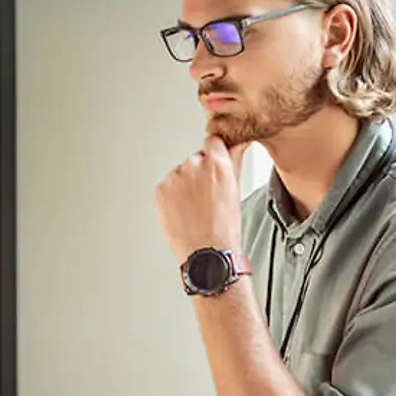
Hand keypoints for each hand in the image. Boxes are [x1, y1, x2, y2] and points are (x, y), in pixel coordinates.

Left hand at [155, 134, 244, 264]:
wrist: (207, 253)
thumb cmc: (224, 228)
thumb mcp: (235, 190)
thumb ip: (232, 163)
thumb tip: (235, 146)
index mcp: (217, 163)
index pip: (212, 142)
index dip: (213, 153)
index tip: (213, 163)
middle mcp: (194, 166)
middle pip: (195, 159)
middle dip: (199, 173)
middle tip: (205, 197)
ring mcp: (174, 177)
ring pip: (180, 174)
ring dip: (184, 186)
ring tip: (194, 209)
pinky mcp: (160, 190)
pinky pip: (166, 188)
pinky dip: (172, 197)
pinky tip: (183, 212)